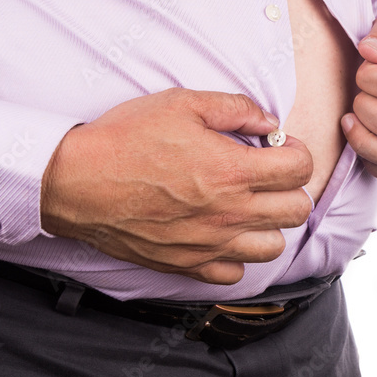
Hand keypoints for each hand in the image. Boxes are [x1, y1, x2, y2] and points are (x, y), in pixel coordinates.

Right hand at [40, 88, 313, 284]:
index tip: (280, 146)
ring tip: (249, 205)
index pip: (300, 169)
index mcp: (233, 170)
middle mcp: (230, 213)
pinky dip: (236, 256)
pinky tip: (222, 233)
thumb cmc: (126, 138)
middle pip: (297, 211)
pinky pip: (233, 273)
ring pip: (273, 248)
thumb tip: (267, 120)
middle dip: (291, 188)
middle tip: (268, 174)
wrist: (76, 181)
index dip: (297, 152)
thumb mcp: (182, 103)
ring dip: (270, 224)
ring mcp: (210, 244)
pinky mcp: (186, 264)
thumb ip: (234, 108)